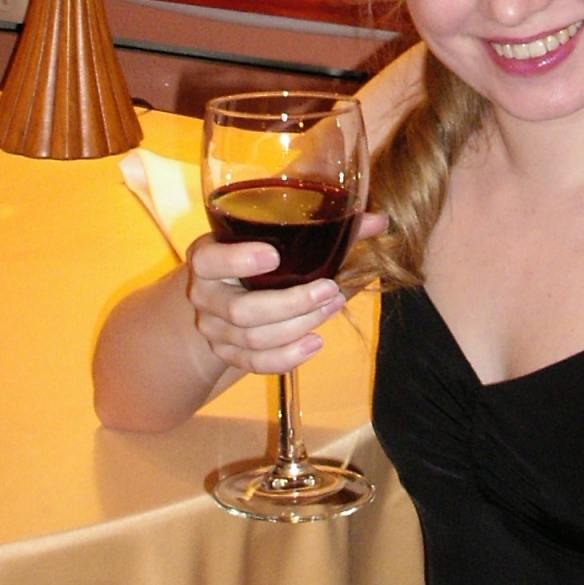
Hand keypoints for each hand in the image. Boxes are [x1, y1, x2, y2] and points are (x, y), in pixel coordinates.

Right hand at [185, 212, 386, 376]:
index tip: (273, 255)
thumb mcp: (272, 234)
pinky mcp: (227, 353)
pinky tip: (316, 342)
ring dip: (299, 326)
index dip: (238, 261)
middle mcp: (203, 295)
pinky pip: (257, 364)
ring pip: (254, 339)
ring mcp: (213, 329)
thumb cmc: (255, 252)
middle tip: (329, 290)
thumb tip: (380, 220)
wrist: (225, 289)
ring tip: (332, 308)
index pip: (209, 260)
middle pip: (242, 311)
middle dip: (292, 304)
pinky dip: (288, 357)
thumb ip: (325, 225)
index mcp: (206, 256)